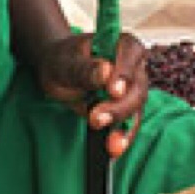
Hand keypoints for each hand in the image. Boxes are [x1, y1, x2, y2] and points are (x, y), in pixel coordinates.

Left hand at [37, 31, 149, 156]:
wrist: (57, 72)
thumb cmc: (61, 61)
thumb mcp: (64, 63)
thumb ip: (83, 68)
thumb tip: (105, 71)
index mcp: (121, 44)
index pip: (131, 54)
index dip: (124, 73)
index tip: (113, 90)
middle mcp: (133, 66)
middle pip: (137, 87)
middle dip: (119, 107)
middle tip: (96, 118)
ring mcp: (132, 89)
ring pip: (136, 109)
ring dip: (123, 127)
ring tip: (111, 145)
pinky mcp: (126, 108)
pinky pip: (128, 124)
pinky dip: (122, 137)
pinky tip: (114, 149)